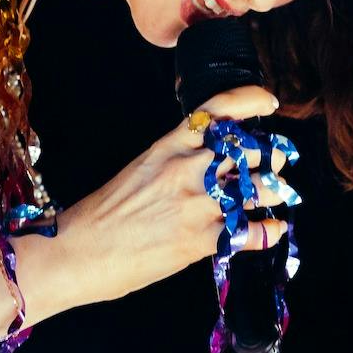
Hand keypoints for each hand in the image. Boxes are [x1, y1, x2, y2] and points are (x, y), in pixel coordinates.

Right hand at [58, 85, 294, 308]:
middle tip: (274, 163)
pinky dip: (271, 231)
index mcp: (168, 148)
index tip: (268, 104)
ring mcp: (197, 204)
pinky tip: (273, 230)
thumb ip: (174, 165)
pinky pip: (255, 232)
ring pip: (262, 188)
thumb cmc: (99, 216)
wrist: (75, 252)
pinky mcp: (202, 240)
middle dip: (272, 156)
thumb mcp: (138, 172)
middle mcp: (188, 170)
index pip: (218, 110)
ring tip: (277, 196)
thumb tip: (206, 169)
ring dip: (277, 191)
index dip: (250, 100)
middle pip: (251, 150)